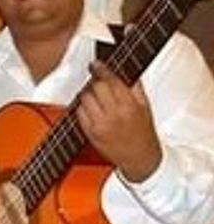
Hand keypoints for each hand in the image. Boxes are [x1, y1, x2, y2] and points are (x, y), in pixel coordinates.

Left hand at [76, 61, 161, 181]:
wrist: (140, 159)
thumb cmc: (143, 133)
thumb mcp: (146, 108)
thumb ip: (135, 88)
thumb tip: (124, 71)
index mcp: (129, 106)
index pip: (110, 81)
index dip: (102, 69)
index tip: (97, 64)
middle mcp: (113, 115)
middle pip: (95, 87)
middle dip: (96, 82)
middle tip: (99, 82)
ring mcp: (99, 124)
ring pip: (84, 98)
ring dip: (88, 94)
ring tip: (97, 98)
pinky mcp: (89, 132)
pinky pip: (78, 112)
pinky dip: (83, 107)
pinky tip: (92, 109)